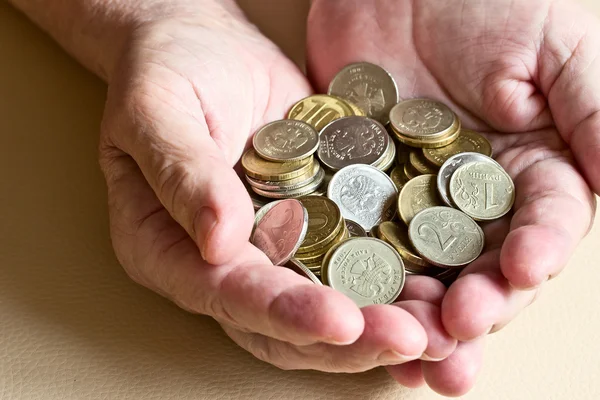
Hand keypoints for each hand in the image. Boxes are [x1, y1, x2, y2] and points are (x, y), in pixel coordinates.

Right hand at [99, 0, 455, 372]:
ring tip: (440, 328)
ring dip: (384, 321)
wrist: (204, 47)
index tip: (342, 321)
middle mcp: (224, 263)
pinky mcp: (315, 222)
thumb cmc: (164, 71)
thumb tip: (219, 242)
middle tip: (412, 339)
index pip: (227, 296)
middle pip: (284, 324)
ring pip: (328, 303)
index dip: (284, 313)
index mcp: (168, 249)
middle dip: (350, 340)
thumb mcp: (155, 111)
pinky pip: (355, 259)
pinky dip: (397, 278)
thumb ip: (182, 175)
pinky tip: (443, 282)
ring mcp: (273, 246)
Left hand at [308, 0, 598, 394]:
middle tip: (454, 340)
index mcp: (532, 167)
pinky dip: (353, 277)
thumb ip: (597, 116)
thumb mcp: (560, 48)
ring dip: (414, 312)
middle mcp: (474, 195)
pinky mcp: (360, 190)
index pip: (542, 226)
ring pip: (416, 268)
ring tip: (407, 352)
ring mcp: (413, 196)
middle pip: (478, 266)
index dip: (534, 256)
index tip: (519, 274)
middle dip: (472, 307)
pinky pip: (355, 239)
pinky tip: (348, 310)